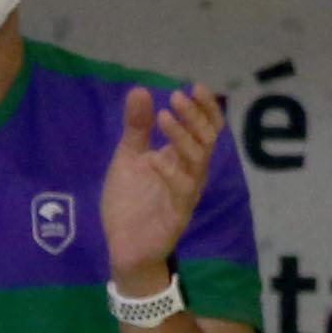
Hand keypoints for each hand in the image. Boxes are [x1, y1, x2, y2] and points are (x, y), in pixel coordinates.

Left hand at [102, 82, 224, 288]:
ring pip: (198, 161)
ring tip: (163, 117)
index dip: (205, 108)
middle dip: (195, 116)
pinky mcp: (177, 214)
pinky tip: (155, 158)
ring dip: (182, 136)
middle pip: (207, 140)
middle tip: (176, 97)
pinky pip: (183, 190)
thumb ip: (136, 128)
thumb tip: (140, 90)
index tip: (195, 86)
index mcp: (182, 158)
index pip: (206, 129)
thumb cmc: (131, 202)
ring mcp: (186, 194)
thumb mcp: (129, 158)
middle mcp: (191, 173)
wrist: (124, 245)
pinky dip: (171, 172)